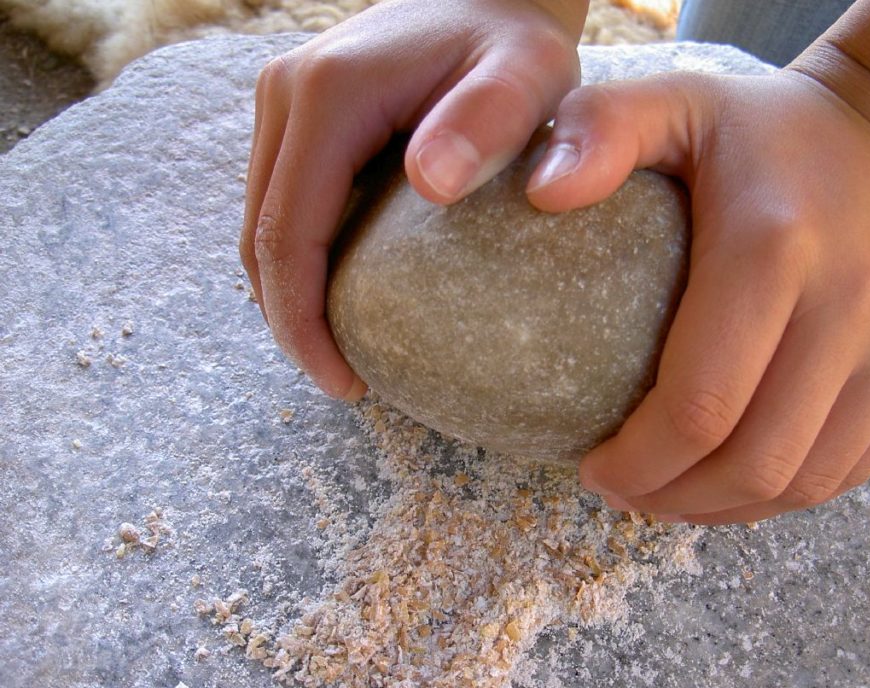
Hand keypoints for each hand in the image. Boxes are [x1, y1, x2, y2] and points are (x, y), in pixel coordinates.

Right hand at [239, 0, 583, 397]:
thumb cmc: (515, 39)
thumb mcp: (527, 73)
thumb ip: (489, 120)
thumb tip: (429, 184)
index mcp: (326, 97)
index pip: (283, 234)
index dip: (300, 322)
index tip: (342, 381)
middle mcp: (287, 96)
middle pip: (257, 238)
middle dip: (289, 322)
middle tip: (344, 381)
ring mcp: (285, 103)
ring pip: (262, 224)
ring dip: (289, 295)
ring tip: (344, 351)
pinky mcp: (299, 117)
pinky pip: (284, 205)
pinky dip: (302, 260)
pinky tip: (349, 296)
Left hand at [527, 66, 869, 524]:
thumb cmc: (760, 132)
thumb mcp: (674, 102)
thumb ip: (600, 130)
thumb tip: (539, 195)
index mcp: (775, 249)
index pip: (698, 407)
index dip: (638, 463)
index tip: (592, 470)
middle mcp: (854, 305)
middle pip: (753, 462)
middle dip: (674, 498)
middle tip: (625, 492)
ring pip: (806, 481)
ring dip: (727, 508)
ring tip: (672, 495)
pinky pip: (854, 468)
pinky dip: (787, 492)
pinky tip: (737, 479)